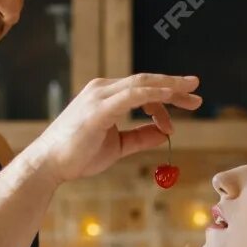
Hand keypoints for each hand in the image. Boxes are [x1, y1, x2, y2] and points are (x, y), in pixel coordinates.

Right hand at [24, 72, 201, 183]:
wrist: (49, 165)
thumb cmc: (78, 155)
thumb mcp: (117, 146)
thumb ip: (140, 137)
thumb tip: (164, 132)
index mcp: (105, 95)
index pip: (142, 89)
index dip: (167, 97)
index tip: (186, 108)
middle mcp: (102, 89)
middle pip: (146, 81)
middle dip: (174, 87)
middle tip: (197, 95)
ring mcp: (100, 96)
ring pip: (142, 84)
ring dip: (169, 88)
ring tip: (190, 95)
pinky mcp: (99, 108)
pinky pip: (132, 96)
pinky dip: (153, 95)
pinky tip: (170, 98)